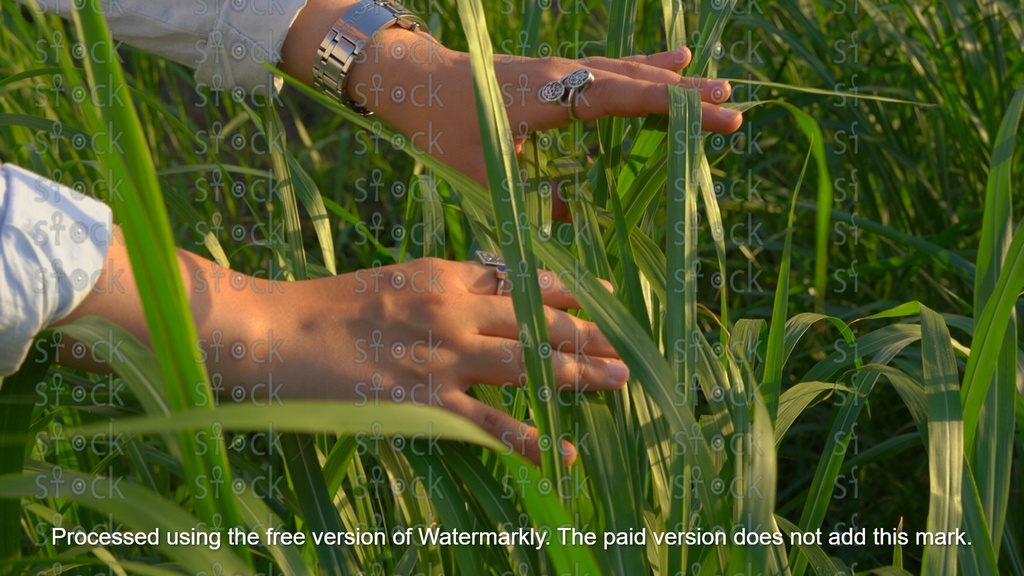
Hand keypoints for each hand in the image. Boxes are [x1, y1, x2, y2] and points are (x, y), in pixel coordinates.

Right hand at [274, 258, 626, 465]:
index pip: (522, 282)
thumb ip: (442, 287)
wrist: (274, 330)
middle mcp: (453, 310)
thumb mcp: (394, 279)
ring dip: (576, 374)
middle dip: (586, 335)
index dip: (566, 292)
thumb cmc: (327, 305)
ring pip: (526, 363)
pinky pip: (487, 422)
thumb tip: (483, 292)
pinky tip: (559, 451)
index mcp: (444, 276)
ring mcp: (442, 356)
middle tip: (625, 348)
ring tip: (616, 382)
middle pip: (535, 321)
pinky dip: (527, 438)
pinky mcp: (424, 399)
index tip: (601, 299)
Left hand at [349, 34, 742, 184]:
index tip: (719, 115)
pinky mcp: (557, 72)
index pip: (625, 98)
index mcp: (552, 97)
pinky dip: (646, 66)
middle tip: (734, 108)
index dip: (675, 108)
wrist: (414, 80)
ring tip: (718, 85)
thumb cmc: (444, 127)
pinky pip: (611, 67)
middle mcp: (565, 75)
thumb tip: (580, 224)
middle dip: (687, 95)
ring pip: (628, 70)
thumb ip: (535, 198)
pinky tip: (675, 58)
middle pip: (636, 80)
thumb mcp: (486, 172)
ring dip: (673, 79)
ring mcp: (562, 68)